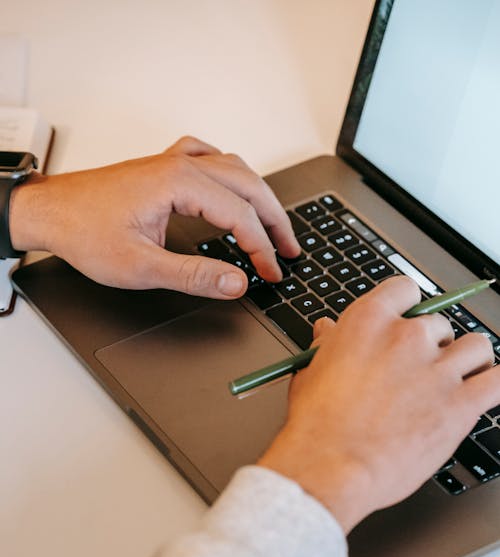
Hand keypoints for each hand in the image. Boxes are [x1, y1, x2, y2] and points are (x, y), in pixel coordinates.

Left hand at [9, 136, 299, 297]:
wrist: (50, 212)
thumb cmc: (85, 232)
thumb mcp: (141, 267)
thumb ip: (193, 277)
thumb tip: (236, 282)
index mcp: (179, 183)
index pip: (240, 215)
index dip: (262, 248)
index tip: (271, 273)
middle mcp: (180, 165)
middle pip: (248, 185)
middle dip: (275, 220)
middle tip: (290, 250)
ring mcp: (172, 162)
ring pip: (234, 168)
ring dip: (259, 196)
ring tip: (273, 224)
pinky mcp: (162, 167)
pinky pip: (208, 157)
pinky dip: (230, 173)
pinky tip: (232, 183)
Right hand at [259, 276, 499, 532]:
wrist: (331, 467)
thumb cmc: (316, 427)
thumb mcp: (311, 373)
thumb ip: (328, 346)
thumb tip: (328, 331)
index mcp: (369, 322)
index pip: (405, 290)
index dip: (408, 307)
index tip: (407, 323)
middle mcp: (407, 338)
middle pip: (440, 324)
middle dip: (432, 346)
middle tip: (419, 372)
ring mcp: (437, 370)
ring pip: (477, 347)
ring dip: (469, 361)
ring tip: (459, 379)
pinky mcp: (461, 404)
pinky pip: (499, 381)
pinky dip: (496, 383)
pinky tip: (485, 390)